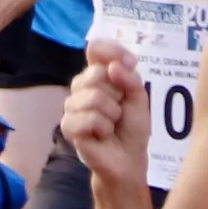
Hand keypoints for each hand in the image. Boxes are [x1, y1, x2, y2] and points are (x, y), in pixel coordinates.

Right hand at [61, 35, 150, 190]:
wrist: (128, 159)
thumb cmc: (132, 128)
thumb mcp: (139, 98)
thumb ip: (130, 78)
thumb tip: (112, 67)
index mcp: (98, 75)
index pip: (96, 49)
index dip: (112, 51)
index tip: (131, 64)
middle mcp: (81, 87)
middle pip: (96, 73)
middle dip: (116, 93)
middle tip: (119, 110)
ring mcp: (72, 107)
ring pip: (93, 97)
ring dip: (112, 114)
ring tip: (111, 124)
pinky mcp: (68, 127)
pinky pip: (88, 118)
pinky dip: (103, 127)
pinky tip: (102, 135)